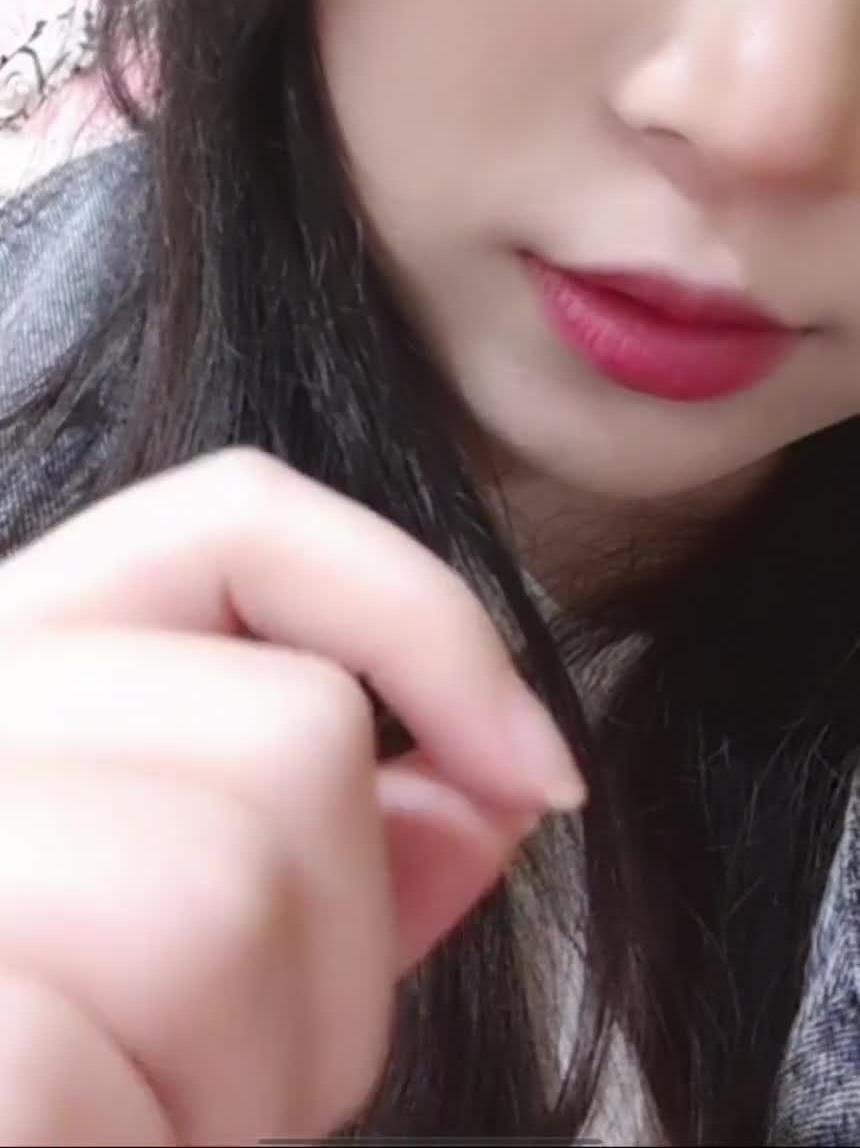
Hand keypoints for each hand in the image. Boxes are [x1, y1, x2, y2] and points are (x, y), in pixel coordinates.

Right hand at [0, 447, 583, 1145]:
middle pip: (288, 734)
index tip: (535, 778)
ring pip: (222, 891)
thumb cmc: (50, 1083)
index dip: (417, 616)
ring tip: (130, 1132)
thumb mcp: (169, 962)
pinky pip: (78, 1067)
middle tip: (207, 1096)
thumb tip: (492, 788)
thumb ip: (303, 860)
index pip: (235, 518)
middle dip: (331, 965)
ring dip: (237, 1089)